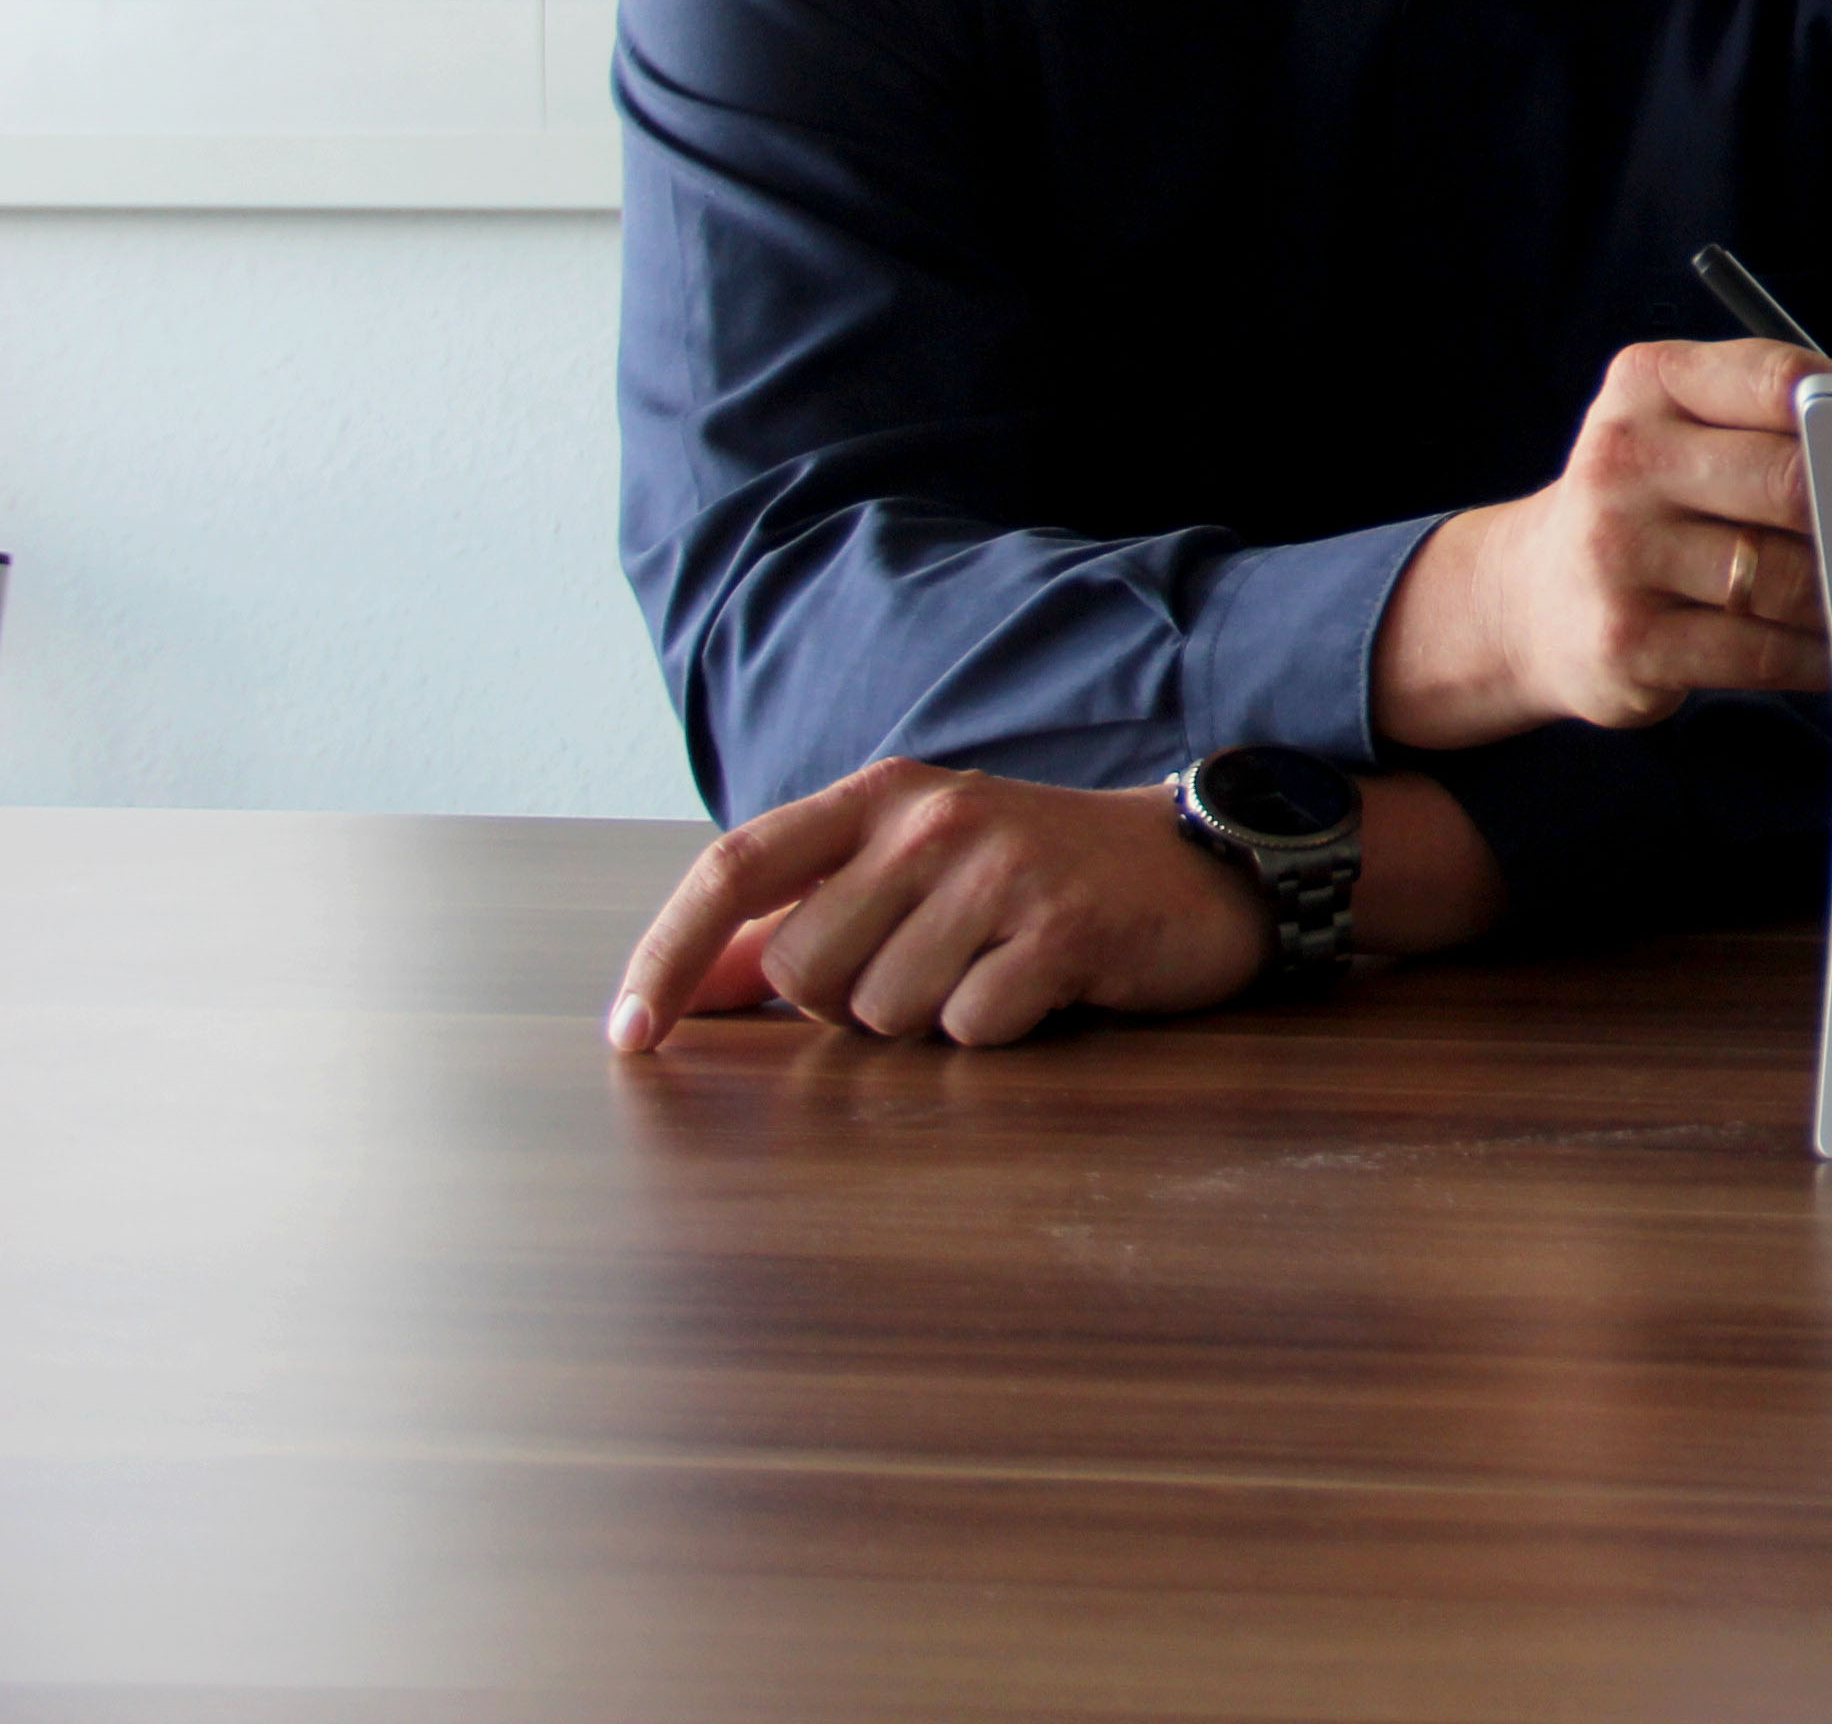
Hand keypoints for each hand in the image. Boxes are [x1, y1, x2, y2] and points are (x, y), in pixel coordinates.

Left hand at [609, 759, 1267, 1051]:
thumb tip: (687, 987)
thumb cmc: (1038, 879)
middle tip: (927, 973)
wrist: (1199, 868)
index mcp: (882, 797)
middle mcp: (932, 820)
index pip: (736, 868)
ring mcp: (1000, 870)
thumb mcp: (914, 875)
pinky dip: (999, 1031)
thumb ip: (800, 922)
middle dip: (846, 1006)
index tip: (631, 1035)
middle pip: (805, 970)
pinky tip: (1044, 988)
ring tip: (992, 973)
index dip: (669, 953)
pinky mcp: (1062, 928)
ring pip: (884, 1013)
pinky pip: (971, 1029)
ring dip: (930, 1020)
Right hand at [1374, 337, 1830, 743]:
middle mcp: (1624, 462)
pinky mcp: (1629, 643)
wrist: (1529, 598)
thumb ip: (1762, 414)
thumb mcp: (1674, 425)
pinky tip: (1828, 651)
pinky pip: (1758, 651)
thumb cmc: (1639, 503)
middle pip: (1790, 481)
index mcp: (1646, 386)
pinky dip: (1812, 656)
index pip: (1775, 380)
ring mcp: (1620, 556)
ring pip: (1782, 575)